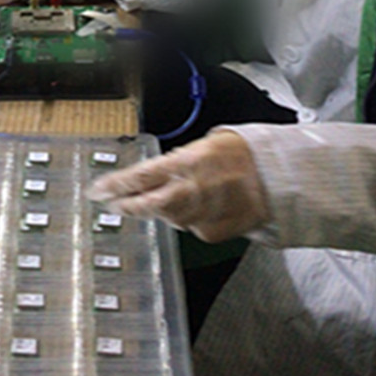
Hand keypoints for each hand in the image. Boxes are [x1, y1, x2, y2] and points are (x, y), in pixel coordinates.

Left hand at [86, 131, 269, 242]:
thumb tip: (152, 172)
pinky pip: (190, 227)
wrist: (278, 177)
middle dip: (125, 205)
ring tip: (153, 203)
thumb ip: (177, 160)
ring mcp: (200, 214)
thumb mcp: (206, 143)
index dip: (115, 185)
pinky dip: (186, 219)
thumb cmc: (244, 154)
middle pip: (146, 204)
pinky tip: (194, 208)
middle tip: (110, 204)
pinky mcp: (212, 232)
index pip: (139, 177)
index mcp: (185, 163)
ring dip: (156, 211)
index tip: (98, 189)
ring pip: (166, 218)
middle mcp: (190, 191)